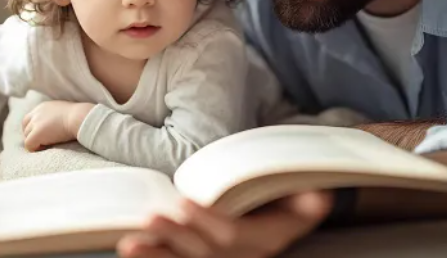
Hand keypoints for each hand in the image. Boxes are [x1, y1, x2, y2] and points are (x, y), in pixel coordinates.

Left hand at [22, 100, 93, 151]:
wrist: (80, 118)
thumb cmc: (79, 117)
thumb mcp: (65, 113)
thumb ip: (56, 117)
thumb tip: (58, 126)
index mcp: (43, 107)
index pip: (29, 119)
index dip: (34, 128)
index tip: (44, 135)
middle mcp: (36, 113)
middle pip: (26, 128)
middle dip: (33, 135)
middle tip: (46, 141)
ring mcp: (35, 123)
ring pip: (27, 136)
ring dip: (37, 142)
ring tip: (49, 144)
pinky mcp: (36, 133)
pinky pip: (29, 145)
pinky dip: (36, 148)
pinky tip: (48, 147)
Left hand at [117, 191, 331, 257]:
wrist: (288, 212)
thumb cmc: (292, 196)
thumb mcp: (308, 196)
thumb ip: (309, 198)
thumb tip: (317, 198)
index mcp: (268, 240)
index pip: (234, 235)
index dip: (209, 221)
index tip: (186, 203)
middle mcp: (245, 257)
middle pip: (205, 253)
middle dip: (176, 238)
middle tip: (150, 219)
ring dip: (157, 256)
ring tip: (130, 245)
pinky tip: (132, 254)